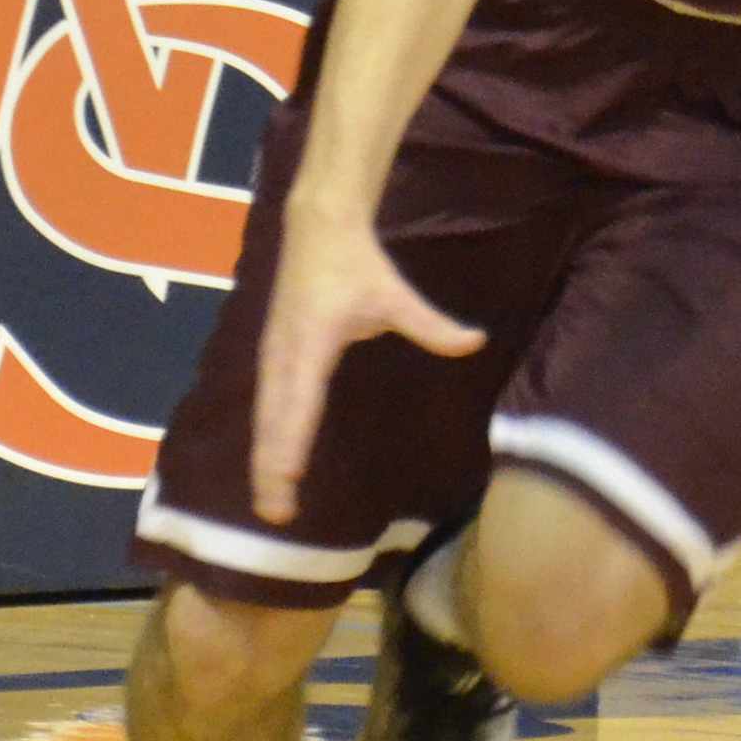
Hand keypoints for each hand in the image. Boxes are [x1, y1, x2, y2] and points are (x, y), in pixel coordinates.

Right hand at [245, 214, 483, 524]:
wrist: (317, 227)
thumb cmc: (357, 264)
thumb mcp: (396, 295)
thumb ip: (433, 325)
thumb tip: (476, 342)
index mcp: (310, 344)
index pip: (299, 405)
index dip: (291, 445)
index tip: (288, 479)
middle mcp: (284, 355)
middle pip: (274, 423)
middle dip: (272, 469)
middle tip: (276, 513)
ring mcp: (273, 356)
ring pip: (266, 418)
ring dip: (265, 460)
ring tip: (270, 502)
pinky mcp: (272, 355)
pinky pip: (267, 406)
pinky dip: (266, 439)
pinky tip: (270, 465)